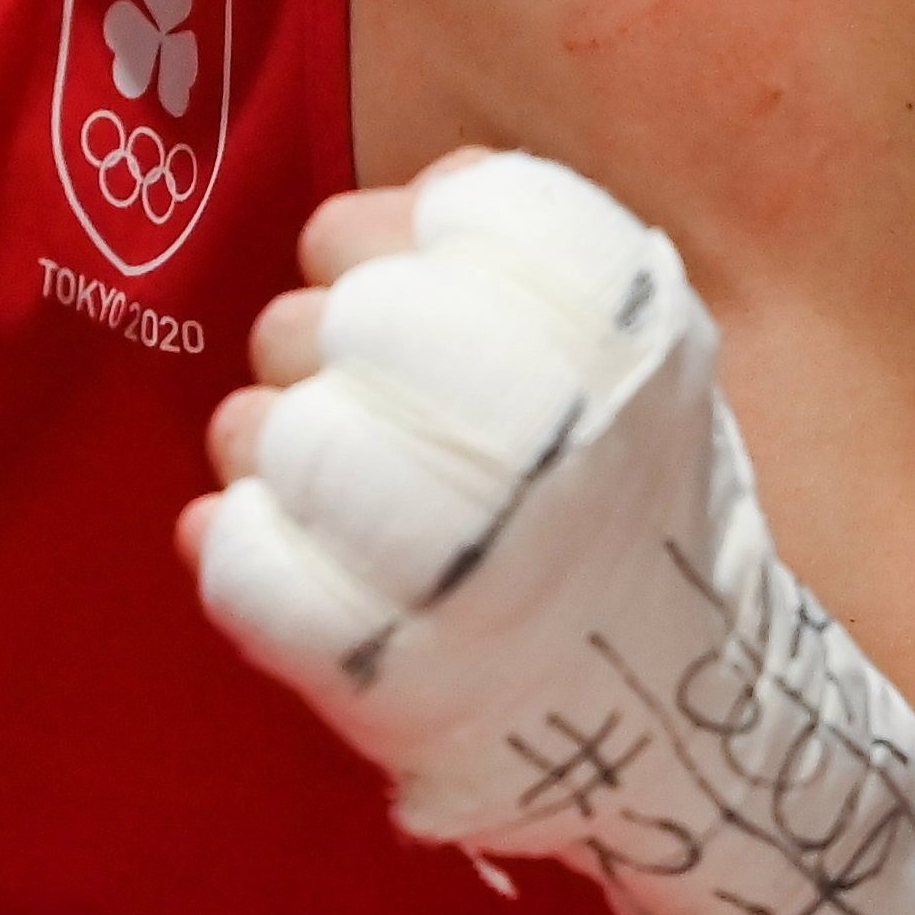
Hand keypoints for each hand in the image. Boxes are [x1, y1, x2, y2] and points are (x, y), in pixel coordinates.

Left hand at [178, 150, 914, 914]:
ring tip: (305, 470)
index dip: (394, 231)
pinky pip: (242, 566)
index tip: (396, 275)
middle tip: (345, 376)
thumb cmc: (632, 514)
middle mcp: (554, 451)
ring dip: (262, 435)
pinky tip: (262, 543)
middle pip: (349, 318)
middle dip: (322, 331)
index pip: (471, 221)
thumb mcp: (649, 362)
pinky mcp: (384, 681)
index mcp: (627, 358)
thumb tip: (435, 186)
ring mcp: (465, 574)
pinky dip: (232, 541)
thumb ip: (553, 264)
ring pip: (274, 432)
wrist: (682, 727)